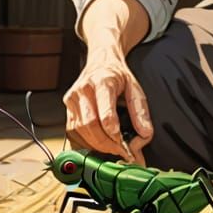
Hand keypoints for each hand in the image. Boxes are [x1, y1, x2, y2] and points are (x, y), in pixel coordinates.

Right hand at [63, 47, 153, 163]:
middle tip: (120, 150)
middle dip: (105, 142)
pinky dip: (85, 142)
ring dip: (96, 144)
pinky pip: (72, 131)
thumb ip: (141, 111)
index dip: (111, 130)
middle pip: (89, 124)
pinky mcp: (67, 107)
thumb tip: (144, 134)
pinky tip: (98, 143)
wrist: (101, 62)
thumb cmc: (118, 76)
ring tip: (112, 147)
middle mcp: (83, 89)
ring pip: (79, 130)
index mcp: (102, 81)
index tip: (121, 142)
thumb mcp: (135, 88)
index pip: (103, 111)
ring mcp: (72, 98)